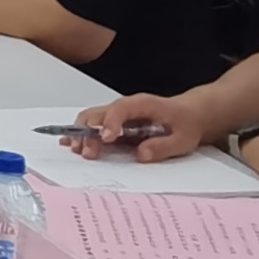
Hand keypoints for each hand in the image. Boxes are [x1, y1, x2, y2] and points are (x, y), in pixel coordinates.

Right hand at [68, 94, 202, 161]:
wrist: (190, 114)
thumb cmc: (186, 123)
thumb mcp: (183, 138)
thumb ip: (163, 146)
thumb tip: (141, 154)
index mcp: (142, 104)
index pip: (120, 109)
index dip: (111, 123)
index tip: (106, 139)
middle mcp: (126, 107)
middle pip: (99, 113)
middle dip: (89, 132)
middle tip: (87, 152)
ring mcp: (118, 114)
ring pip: (92, 118)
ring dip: (81, 133)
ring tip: (76, 150)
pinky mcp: (115, 123)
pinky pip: (94, 125)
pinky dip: (80, 133)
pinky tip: (68, 143)